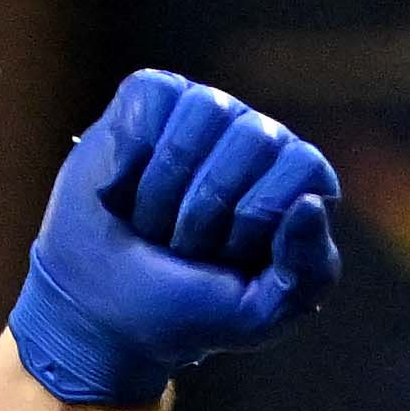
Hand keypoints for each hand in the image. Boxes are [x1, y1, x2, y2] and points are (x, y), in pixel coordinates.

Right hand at [8, 69, 340, 408]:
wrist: (99, 309)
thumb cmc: (184, 311)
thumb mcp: (256, 314)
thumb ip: (305, 274)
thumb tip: (310, 205)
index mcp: (298, 184)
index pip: (302, 166)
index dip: (256, 218)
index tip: (225, 260)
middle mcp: (258, 137)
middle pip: (253, 137)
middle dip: (204, 213)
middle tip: (179, 249)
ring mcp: (205, 111)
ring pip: (204, 109)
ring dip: (162, 189)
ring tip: (149, 224)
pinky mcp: (151, 97)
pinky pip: (152, 98)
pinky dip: (128, 156)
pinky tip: (120, 191)